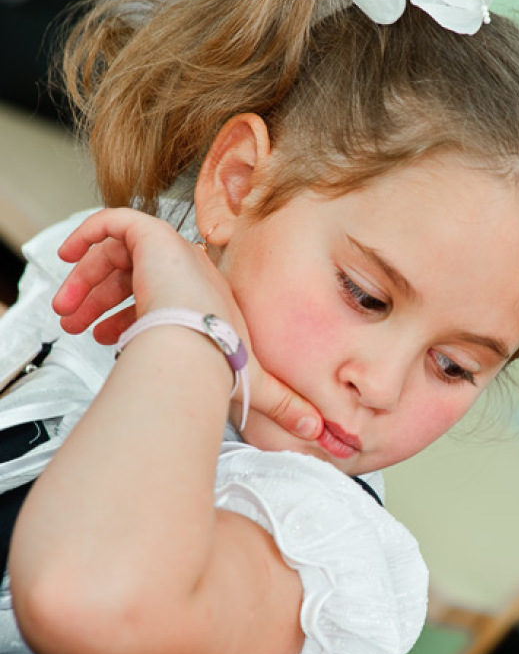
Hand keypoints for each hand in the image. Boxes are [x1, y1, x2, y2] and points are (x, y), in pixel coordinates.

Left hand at [53, 208, 321, 440]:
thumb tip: (319, 434)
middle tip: (73, 323)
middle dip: (99, 299)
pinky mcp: (153, 236)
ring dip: (85, 279)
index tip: (106, 338)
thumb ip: (285, 407)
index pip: (163, 295)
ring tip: (64, 309)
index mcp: (208, 297)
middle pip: (135, 275)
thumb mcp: (254, 386)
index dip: (131, 315)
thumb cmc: (221, 364)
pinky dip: (88, 230)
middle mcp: (190, 272)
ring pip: (118, 252)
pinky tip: (66, 252)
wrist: (198, 348)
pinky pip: (114, 219)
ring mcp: (171, 251)